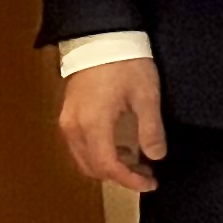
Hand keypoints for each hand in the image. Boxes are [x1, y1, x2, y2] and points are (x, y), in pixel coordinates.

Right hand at [59, 58, 165, 191]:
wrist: (101, 38)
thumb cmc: (126, 63)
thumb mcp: (146, 96)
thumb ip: (151, 129)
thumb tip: (156, 156)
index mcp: (93, 124)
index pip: (108, 166)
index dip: (129, 180)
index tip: (150, 184)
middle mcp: (73, 128)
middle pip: (93, 167)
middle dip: (120, 176)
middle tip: (148, 174)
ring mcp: (67, 122)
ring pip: (84, 159)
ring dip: (110, 166)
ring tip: (139, 162)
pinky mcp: (68, 116)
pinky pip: (80, 146)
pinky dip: (100, 154)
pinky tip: (122, 147)